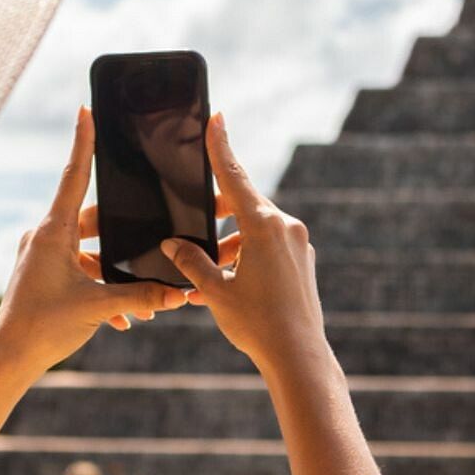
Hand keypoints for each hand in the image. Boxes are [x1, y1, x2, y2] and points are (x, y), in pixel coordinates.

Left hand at [0, 107, 186, 374]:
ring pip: (89, 251)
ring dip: (114, 270)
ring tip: (141, 299)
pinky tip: (122, 317)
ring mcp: (42, 257)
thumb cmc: (44, 328)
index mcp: (53, 232)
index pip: (74, 176)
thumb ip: (141, 296)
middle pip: (93, 219)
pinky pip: (79, 271)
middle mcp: (45, 238)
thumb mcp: (98, 307)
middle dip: (124, 234)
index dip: (83, 142)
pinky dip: (100, 286)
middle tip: (150, 236)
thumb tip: (180, 293)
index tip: (85, 110)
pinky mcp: (43, 276)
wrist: (8, 360)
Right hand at [159, 114, 328, 375]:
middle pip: (244, 205)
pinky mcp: (303, 261)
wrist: (298, 357)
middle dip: (216, 214)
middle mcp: (286, 227)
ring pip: (255, 229)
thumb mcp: (214, 291)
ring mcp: (298, 244)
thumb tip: (171, 244)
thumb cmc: (256, 324)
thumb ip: (191, 261)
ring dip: (230, 243)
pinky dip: (246, 255)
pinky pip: (269, 246)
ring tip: (205, 273)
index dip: (220, 146)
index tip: (217, 118)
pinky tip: (227, 282)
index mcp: (264, 226)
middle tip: (191, 227)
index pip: (234, 176)